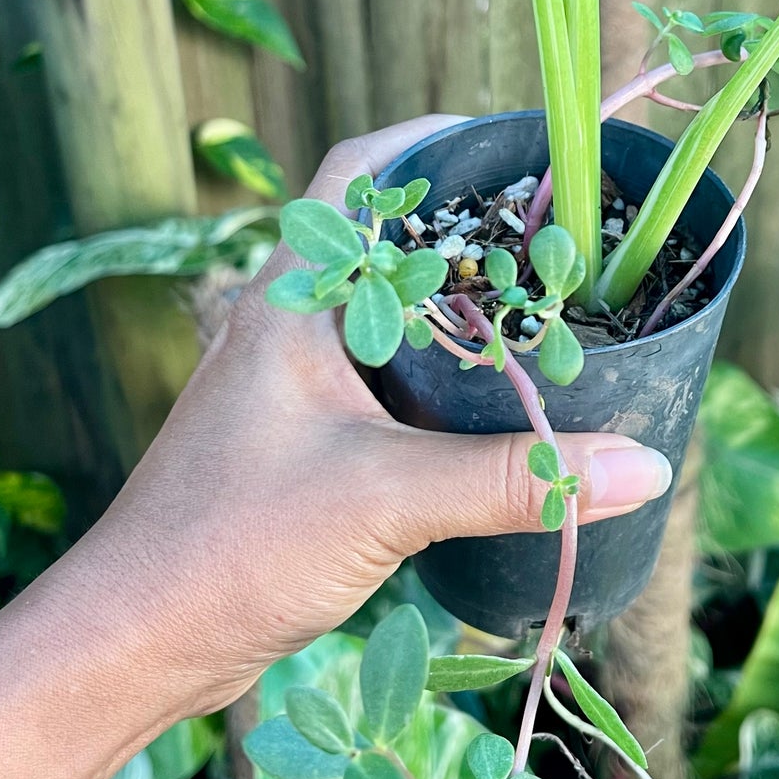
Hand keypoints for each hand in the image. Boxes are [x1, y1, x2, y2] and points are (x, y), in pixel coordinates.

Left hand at [60, 117, 673, 717]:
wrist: (135, 640)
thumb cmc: (231, 546)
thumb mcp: (386, 501)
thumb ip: (513, 479)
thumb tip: (643, 466)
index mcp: (290, 299)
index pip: (357, 173)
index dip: (432, 138)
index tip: (517, 143)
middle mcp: (285, 324)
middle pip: (384, 240)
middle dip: (470, 229)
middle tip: (561, 235)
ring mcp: (287, 384)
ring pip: (386, 317)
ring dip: (456, 309)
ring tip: (548, 309)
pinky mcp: (297, 442)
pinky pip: (382, 381)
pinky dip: (439, 376)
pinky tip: (494, 405)